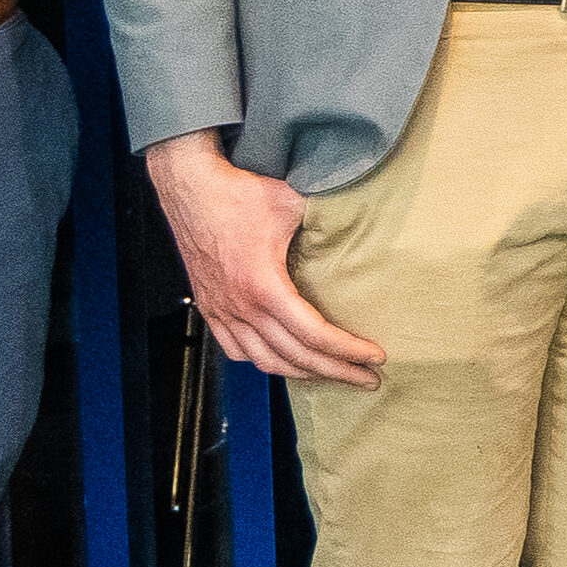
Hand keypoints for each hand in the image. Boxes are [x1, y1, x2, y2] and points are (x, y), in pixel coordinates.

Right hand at [144, 133, 385, 384]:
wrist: (190, 187)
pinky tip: (286, 361)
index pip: (314, 334)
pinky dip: (265, 362)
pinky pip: (236, 350)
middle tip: (369, 379)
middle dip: (336, 372)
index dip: (348, 351)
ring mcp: (222, 310)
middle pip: (295, 357)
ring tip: (333, 374)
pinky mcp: (211, 307)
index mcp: (264, 286)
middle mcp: (241, 307)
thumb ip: (328, 222)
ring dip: (303, 373)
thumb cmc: (240, 193)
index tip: (376, 357)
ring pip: (265, 361)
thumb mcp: (294, 204)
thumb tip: (363, 227)